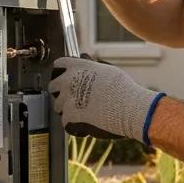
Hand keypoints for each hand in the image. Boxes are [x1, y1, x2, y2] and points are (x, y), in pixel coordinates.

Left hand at [49, 56, 165, 144]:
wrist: (130, 109)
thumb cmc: (124, 90)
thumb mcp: (107, 70)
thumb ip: (90, 65)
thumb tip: (83, 56)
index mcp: (77, 66)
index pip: (58, 65)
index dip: (61, 72)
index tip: (64, 77)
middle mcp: (68, 81)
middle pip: (53, 87)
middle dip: (61, 92)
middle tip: (75, 98)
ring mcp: (66, 100)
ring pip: (59, 107)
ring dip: (69, 110)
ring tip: (87, 112)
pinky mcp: (68, 118)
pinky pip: (67, 123)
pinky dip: (76, 126)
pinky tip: (90, 123)